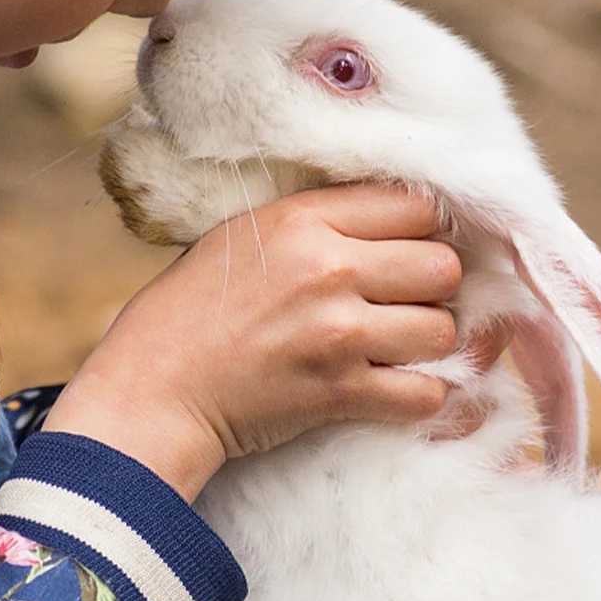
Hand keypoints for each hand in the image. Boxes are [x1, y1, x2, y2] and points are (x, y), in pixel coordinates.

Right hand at [42, 185, 462, 501]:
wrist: (157, 387)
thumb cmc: (192, 308)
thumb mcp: (243, 237)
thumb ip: (316, 223)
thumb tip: (393, 223)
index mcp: (300, 219)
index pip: (412, 206)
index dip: (419, 229)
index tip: (405, 248)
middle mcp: (326, 268)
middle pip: (442, 266)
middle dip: (433, 286)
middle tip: (405, 300)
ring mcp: (337, 332)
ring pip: (443, 330)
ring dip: (428, 343)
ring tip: (397, 346)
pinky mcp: (341, 392)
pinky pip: (427, 393)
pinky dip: (420, 395)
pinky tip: (393, 387)